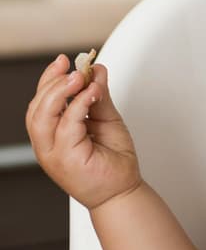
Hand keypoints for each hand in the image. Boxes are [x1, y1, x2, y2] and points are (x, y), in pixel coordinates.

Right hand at [26, 54, 140, 209]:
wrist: (123, 189)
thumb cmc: (113, 160)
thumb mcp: (106, 119)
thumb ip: (100, 96)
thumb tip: (97, 70)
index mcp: (53, 133)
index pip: (41, 102)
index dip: (48, 79)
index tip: (64, 60)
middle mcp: (48, 144)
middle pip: (37, 108)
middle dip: (52, 83)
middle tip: (74, 68)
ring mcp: (53, 153)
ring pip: (42, 118)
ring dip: (59, 93)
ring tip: (79, 77)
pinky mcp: (66, 159)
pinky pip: (66, 127)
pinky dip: (77, 106)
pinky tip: (91, 94)